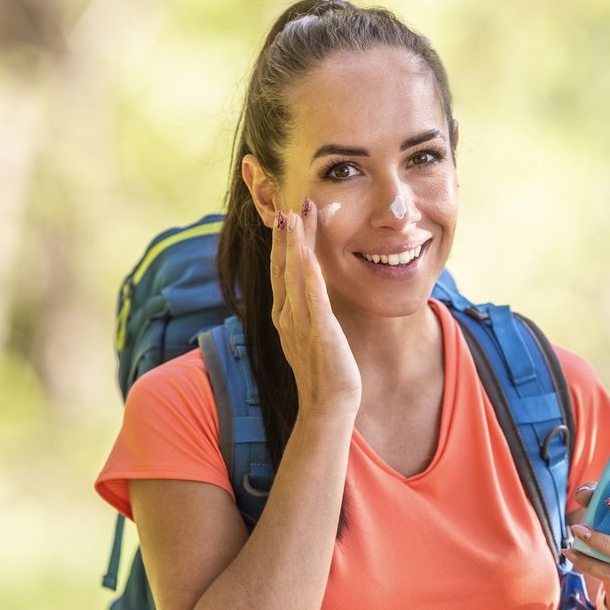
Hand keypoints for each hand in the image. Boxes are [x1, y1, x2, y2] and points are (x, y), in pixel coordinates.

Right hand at [270, 197, 361, 416]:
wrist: (327, 406)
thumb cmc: (324, 373)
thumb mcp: (311, 335)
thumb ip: (308, 312)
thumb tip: (310, 293)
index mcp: (286, 314)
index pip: (282, 270)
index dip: (284, 242)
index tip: (289, 216)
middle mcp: (288, 315)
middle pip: (284, 266)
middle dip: (287, 234)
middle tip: (290, 204)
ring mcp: (301, 323)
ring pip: (294, 275)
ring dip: (295, 244)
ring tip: (296, 216)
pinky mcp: (319, 332)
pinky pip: (313, 298)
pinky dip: (309, 274)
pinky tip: (309, 255)